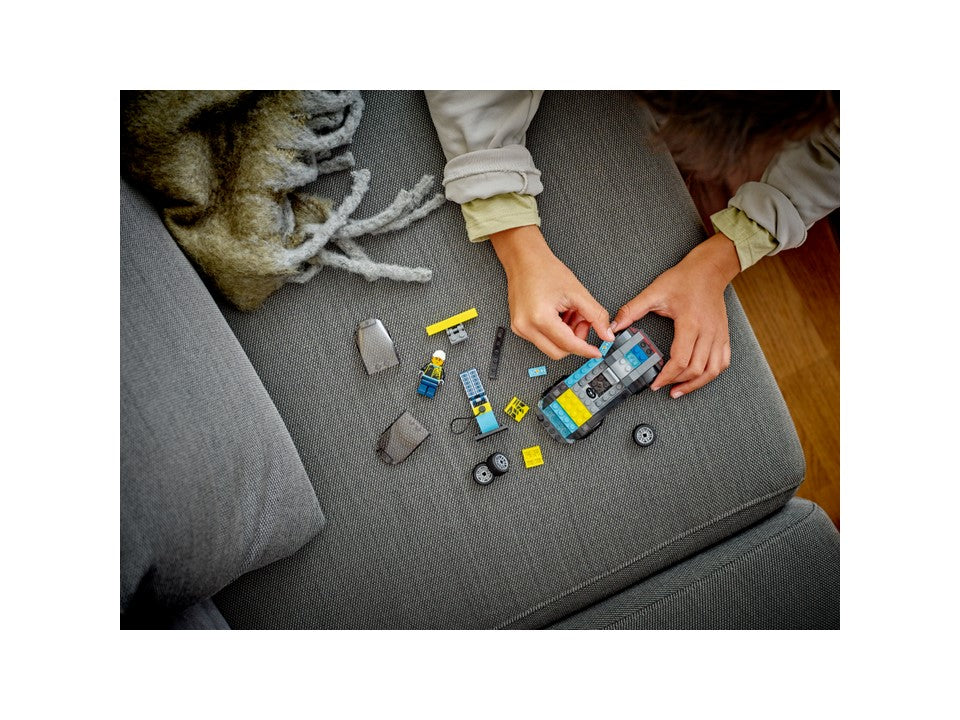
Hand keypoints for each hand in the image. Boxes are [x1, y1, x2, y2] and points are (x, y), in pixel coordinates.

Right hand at [490, 225, 614, 359]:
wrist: (524, 260)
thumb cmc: (545, 270)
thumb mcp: (577, 292)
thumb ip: (596, 316)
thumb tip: (607, 334)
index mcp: (540, 318)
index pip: (568, 345)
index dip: (586, 349)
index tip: (597, 352)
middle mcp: (526, 327)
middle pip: (558, 352)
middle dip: (575, 342)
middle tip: (583, 322)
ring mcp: (520, 328)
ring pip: (550, 346)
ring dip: (566, 336)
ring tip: (570, 314)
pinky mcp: (519, 327)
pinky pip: (542, 339)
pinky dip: (556, 332)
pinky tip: (560, 315)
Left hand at [611, 233, 740, 397]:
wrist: (709, 269)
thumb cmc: (684, 279)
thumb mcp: (654, 292)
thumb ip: (632, 310)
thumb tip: (614, 326)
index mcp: (690, 323)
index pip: (680, 359)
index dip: (667, 376)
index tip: (655, 383)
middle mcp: (707, 332)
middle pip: (695, 369)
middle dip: (677, 382)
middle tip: (662, 385)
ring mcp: (718, 335)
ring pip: (712, 370)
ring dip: (696, 383)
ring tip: (679, 389)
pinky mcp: (723, 335)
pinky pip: (723, 362)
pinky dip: (711, 374)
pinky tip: (699, 378)